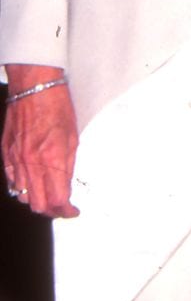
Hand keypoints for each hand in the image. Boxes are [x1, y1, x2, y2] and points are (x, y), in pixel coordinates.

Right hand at [2, 66, 79, 218]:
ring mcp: (16, 159)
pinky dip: (22, 187)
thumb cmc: (56, 106)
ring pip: (23, 196)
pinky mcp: (6, 154)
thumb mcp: (73, 138)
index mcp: (52, 159)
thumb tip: (67, 187)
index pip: (58, 200)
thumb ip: (68, 166)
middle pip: (39, 205)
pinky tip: (32, 182)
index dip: (67, 212)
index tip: (73, 211)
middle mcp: (31, 162)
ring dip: (37, 199)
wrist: (33, 87)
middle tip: (62, 207)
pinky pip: (11, 181)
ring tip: (48, 194)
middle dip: (53, 211)